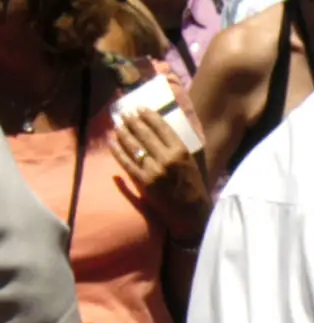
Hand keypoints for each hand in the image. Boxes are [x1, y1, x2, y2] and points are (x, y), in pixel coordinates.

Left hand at [111, 107, 207, 241]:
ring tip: (117, 125)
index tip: (140, 108)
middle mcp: (167, 159)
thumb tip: (160, 132)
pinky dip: (117, 151)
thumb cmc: (193, 187)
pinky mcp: (143, 182)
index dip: (149, 116)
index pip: (162, 128)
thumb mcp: (191, 163)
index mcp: (181, 152)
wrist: (191, 214)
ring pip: (134, 146)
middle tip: (124, 113)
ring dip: (123, 133)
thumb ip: (177, 148)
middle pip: (145, 134)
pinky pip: (126, 163)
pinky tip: (111, 142)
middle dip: (132, 122)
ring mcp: (154, 171)